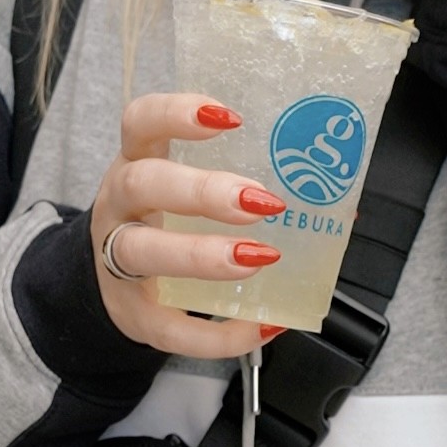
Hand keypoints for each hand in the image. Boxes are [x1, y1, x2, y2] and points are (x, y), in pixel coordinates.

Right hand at [90, 94, 284, 357]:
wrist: (114, 277)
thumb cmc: (169, 218)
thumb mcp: (190, 186)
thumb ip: (247, 179)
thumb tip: (332, 191)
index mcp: (138, 159)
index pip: (142, 121)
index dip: (177, 113)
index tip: (229, 117)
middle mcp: (118, 204)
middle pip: (142, 184)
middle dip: (201, 192)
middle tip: (258, 201)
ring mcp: (114, 260)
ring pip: (142, 251)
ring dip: (201, 255)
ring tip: (256, 258)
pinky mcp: (130, 315)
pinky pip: (169, 327)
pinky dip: (217, 333)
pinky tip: (261, 324)